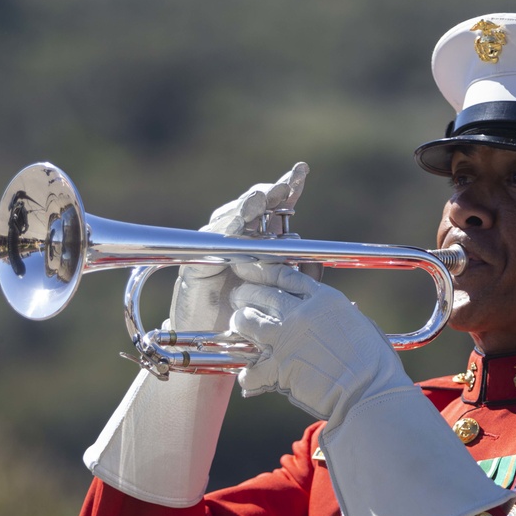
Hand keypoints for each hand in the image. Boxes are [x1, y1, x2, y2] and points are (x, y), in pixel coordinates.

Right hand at [170, 163, 308, 330]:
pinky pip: (212, 241)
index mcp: (264, 243)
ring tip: (260, 198)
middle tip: (282, 185)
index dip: (288, 188)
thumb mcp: (283, 295)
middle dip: (268, 192)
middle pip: (253, 206)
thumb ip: (300, 278)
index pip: (276, 210)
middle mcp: (240, 239)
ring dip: (246, 206)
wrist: (220, 345)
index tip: (302, 170)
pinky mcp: (198, 262)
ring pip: (231, 217)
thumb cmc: (252, 318)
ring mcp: (218, 248)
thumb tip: (317, 262)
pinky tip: (238, 222)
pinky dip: (225, 230)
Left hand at [229, 262, 412, 422]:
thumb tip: (339, 314)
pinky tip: (248, 376)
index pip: (287, 276)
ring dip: (241, 322)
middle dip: (247, 294)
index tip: (254, 272)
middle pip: (264, 295)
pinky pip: (251, 369)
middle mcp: (302, 314)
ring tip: (239, 325)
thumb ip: (343, 315)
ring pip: (249, 322)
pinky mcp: (279, 368)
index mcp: (325, 299)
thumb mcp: (363, 324)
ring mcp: (288, 340)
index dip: (266, 272)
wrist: (370, 391)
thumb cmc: (375, 363)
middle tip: (240, 297)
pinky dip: (248, 374)